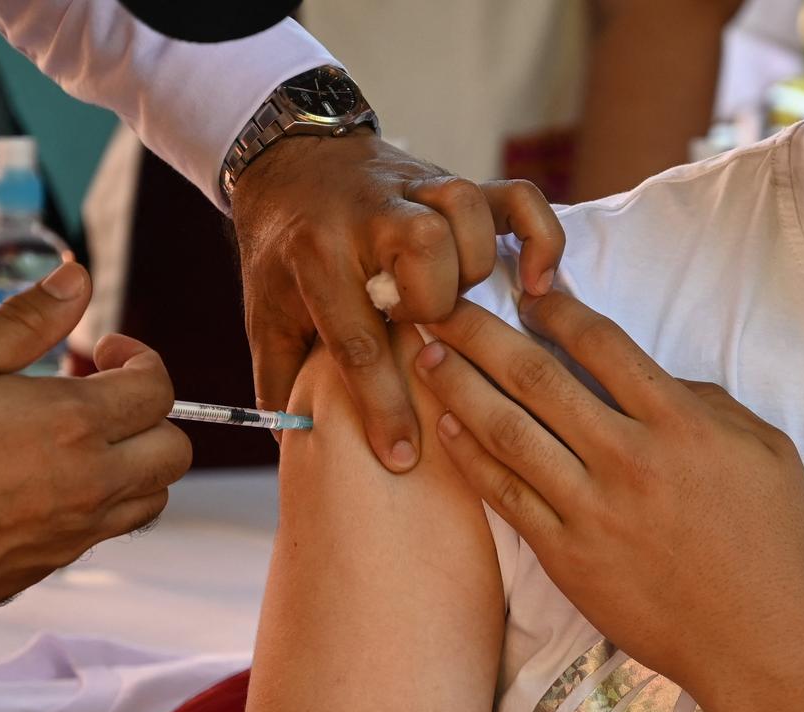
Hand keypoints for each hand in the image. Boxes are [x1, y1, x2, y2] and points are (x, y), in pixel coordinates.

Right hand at [0, 262, 191, 615]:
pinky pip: (112, 530)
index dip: (140, 362)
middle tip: (101, 399)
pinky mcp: (59, 561)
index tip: (103, 355)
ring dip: (138, 463)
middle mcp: (93, 479)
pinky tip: (59, 482)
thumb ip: (28, 319)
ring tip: (88, 442)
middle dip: (151, 415)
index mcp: (76, 422)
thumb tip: (78, 279)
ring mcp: (80, 527)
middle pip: (173, 449)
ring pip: (154, 496)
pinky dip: (107, 502)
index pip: (157, 390)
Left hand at [232, 129, 564, 472]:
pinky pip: (516, 198)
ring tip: (454, 300)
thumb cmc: (282, 252)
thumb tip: (298, 442)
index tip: (401, 456)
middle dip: (430, 309)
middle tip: (419, 331)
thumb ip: (280, 377)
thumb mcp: (264, 313)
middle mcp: (368, 215)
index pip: (356, 339)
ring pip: (466, 220)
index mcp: (315, 256)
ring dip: (469, 271)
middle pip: (424, 258)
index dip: (383, 405)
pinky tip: (538, 283)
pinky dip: (539, 237)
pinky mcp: (454, 182)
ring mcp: (416, 191)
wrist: (290, 163)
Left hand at [413, 293, 803, 711]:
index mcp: (679, 424)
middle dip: (480, 333)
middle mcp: (626, 458)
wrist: (761, 644)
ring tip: (424, 355)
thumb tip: (655, 377)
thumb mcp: (766, 452)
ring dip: (458, 387)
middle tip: (439, 305)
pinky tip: (444, 427)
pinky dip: (471, 458)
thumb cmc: (774, 545)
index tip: (525, 293)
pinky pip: (505, 495)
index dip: (556, 310)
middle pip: (535, 378)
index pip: (601, 345)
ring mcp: (590, 508)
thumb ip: (706, 403)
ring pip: (507, 431)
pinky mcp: (565, 555)